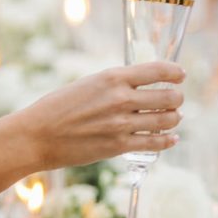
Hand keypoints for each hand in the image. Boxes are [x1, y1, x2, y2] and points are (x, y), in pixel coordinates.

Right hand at [18, 63, 185, 169]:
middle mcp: (121, 98)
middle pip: (169, 97)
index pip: (157, 70)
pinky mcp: (118, 146)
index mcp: (113, 77)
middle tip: (177, 101)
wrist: (36, 136)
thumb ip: (115, 84)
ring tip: (174, 118)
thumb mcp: (88, 84)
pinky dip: (168, 140)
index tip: (181, 75)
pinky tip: (171, 138)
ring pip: (167, 120)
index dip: (175, 72)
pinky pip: (154, 143)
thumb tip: (140, 87)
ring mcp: (121, 124)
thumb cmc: (58, 107)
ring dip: (175, 119)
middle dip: (177, 98)